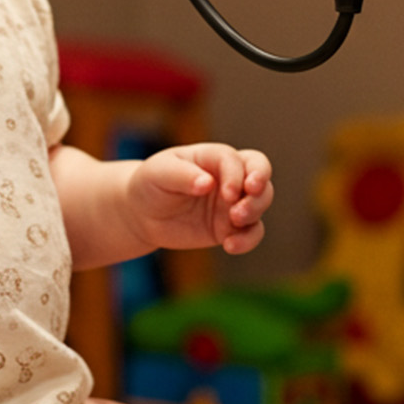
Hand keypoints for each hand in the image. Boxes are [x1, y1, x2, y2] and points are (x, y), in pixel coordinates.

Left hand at [127, 144, 273, 256]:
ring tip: (234, 223)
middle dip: (259, 192)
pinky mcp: (229, 227)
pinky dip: (248, 240)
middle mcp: (229, 177)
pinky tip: (230, 246)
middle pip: (261, 176)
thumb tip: (207, 184)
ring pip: (261, 203)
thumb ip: (183, 175)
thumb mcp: (159, 173)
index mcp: (214, 157)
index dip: (237, 177)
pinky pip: (251, 233)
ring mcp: (232, 203)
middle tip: (238, 211)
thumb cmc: (151, 184)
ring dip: (254, 213)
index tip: (227, 194)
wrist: (142, 214)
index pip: (239, 161)